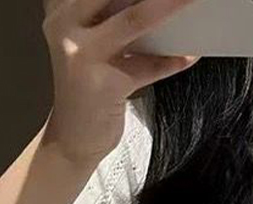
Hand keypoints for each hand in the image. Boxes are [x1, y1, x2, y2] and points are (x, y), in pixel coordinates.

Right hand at [40, 0, 201, 164]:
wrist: (71, 140)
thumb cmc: (87, 92)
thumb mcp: (94, 47)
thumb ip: (117, 24)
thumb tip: (160, 6)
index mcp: (62, 10)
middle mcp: (66, 25)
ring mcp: (81, 54)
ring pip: (135, 20)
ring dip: (168, 7)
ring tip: (189, 1)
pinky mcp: (103, 84)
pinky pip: (147, 66)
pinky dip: (172, 61)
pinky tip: (189, 55)